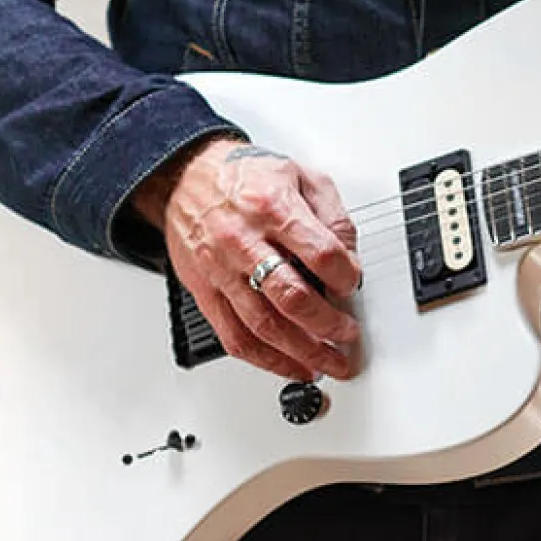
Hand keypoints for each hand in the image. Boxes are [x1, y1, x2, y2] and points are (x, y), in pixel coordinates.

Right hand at [135, 139, 361, 380]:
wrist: (187, 177)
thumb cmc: (246, 176)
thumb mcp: (301, 175)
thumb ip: (333, 215)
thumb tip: (351, 259)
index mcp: (272, 207)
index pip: (320, 254)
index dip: (345, 277)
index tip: (352, 284)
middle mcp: (243, 241)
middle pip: (291, 297)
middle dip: (328, 325)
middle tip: (348, 337)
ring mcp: (220, 270)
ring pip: (263, 326)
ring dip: (301, 353)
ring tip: (327, 363)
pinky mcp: (204, 292)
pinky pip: (234, 337)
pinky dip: (266, 360)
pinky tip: (290, 365)